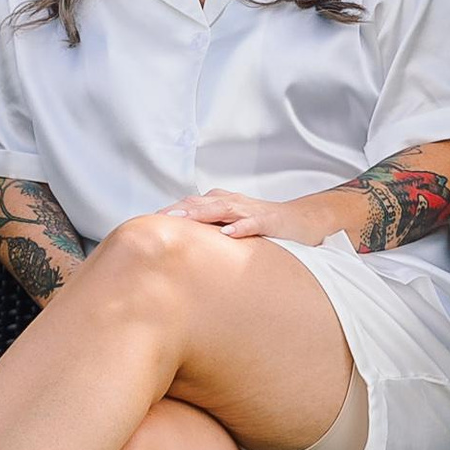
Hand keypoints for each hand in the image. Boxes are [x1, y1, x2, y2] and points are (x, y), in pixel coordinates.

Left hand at [166, 187, 296, 241]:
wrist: (301, 220)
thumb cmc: (262, 224)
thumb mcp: (232, 226)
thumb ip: (210, 231)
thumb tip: (182, 247)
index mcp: (221, 203)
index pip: (191, 205)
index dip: (170, 212)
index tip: (148, 224)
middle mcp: (233, 202)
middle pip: (200, 203)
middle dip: (178, 211)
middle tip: (156, 221)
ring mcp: (250, 210)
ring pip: (222, 208)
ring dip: (201, 214)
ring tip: (182, 221)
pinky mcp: (269, 220)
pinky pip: (253, 222)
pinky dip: (240, 227)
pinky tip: (229, 234)